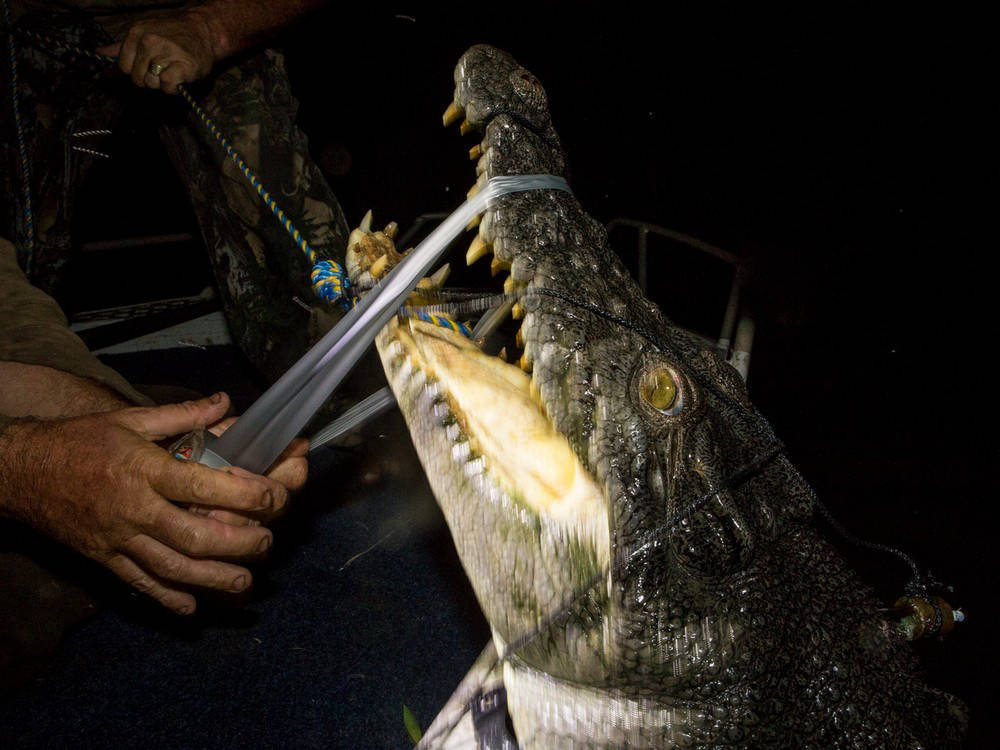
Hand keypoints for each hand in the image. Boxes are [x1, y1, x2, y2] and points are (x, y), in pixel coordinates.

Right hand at [0, 393, 290, 613]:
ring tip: (246, 582)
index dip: (243, 494)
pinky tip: (193, 607)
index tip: (274, 497)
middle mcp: (134, 509)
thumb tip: (225, 402)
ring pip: (171, 568)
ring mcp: (118, 539)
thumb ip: (182, 415)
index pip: (200, 487)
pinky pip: (139, 584)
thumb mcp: (130, 419)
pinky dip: (167, 598)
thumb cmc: (80, 441)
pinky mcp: (104, 559)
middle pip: (192, 536)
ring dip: (213, 579)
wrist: (21, 471)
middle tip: (267, 542)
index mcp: (144, 470)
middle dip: (238, 544)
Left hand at [96, 10, 214, 93]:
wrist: (203, 31)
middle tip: (163, 69)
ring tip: (172, 71)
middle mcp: (149, 41)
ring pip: (151, 83)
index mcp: (136, 33)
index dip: (136, 71)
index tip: (148, 65)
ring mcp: (165, 52)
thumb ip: (121, 46)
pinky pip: (167, 86)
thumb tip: (98, 52)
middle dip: (148, 79)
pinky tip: (179, 79)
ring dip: (161, 83)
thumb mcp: (143, 33)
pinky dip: (172, 89)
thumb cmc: (172, 34)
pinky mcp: (182, 66)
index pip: (123, 67)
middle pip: (137, 78)